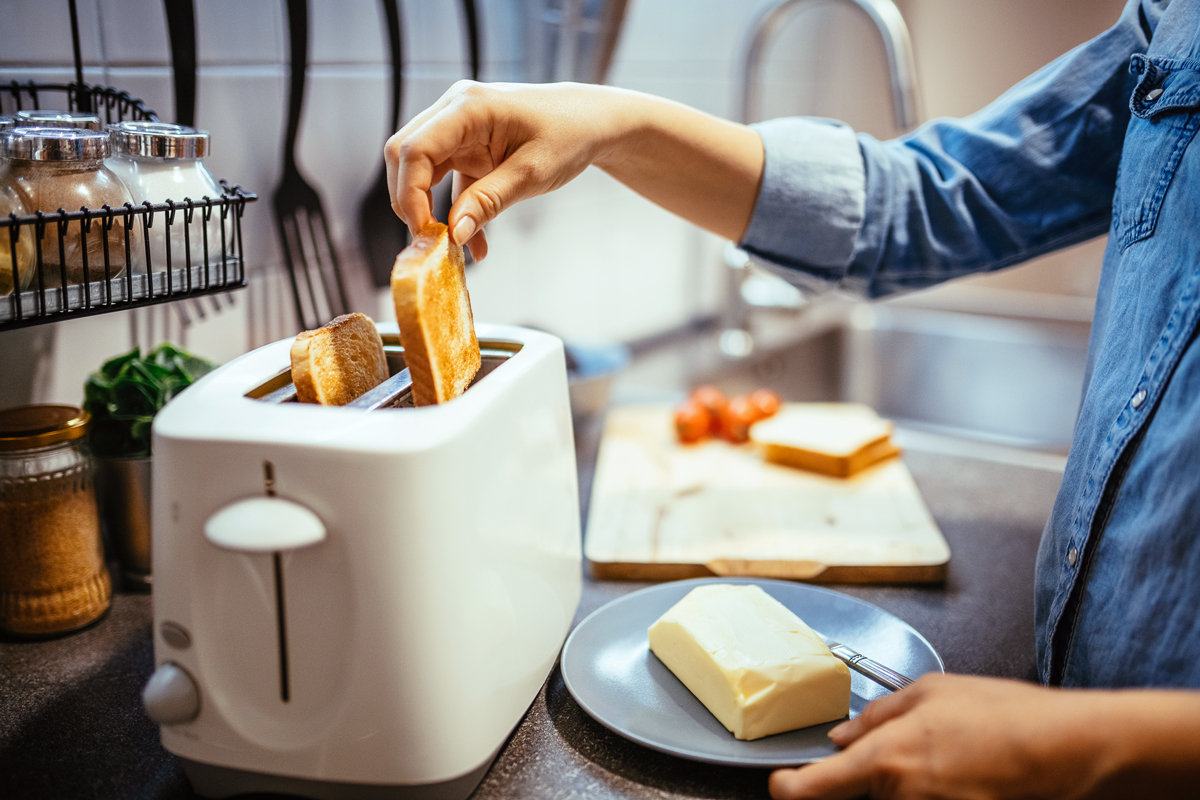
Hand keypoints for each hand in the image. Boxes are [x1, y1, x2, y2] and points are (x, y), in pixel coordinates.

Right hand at [385, 81, 622, 260]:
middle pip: (405, 155)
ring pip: (419, 169)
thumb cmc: (569, 135)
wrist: (592, 122)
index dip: (410, 194)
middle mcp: (455, 110)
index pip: (415, 149)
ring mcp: (458, 127)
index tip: (425, 232)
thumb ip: (489, 201)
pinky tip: (475, 243)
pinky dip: (455, 211)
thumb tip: (454, 234)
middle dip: (410, 201)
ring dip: (431, 209)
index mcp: (468, 107)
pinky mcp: (466, 146)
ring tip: (453, 245)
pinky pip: (445, 181)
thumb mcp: (532, 174)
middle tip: (431, 241)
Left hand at [768, 674, 1199, 799]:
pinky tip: (949, 779)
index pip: (806, 791)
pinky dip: (921, 793)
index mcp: (884, 761)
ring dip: (891, 788)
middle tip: (890, 761)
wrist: (1068, 751)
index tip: (783, 781)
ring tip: (935, 764)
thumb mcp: (931, 693)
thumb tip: (841, 737)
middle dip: (850, 784)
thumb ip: (876, 717)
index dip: (786, 787)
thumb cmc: (1005, 716)